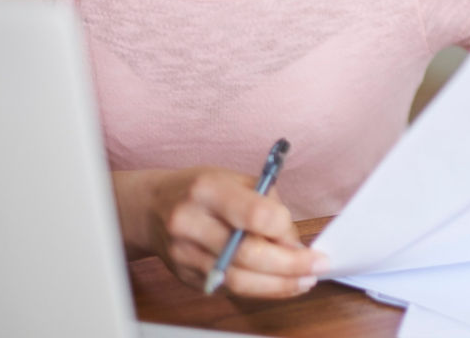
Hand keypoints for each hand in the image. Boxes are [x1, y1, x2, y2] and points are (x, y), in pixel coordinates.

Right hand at [114, 167, 327, 297]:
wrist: (151, 207)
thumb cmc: (204, 191)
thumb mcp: (237, 180)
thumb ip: (269, 206)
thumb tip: (295, 244)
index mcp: (208, 190)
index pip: (253, 213)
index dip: (283, 230)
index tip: (305, 239)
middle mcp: (190, 222)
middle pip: (246, 254)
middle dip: (289, 265)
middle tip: (318, 267)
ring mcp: (184, 253)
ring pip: (238, 279)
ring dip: (278, 285)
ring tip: (305, 282)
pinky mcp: (185, 276)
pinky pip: (229, 288)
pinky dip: (260, 289)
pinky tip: (280, 284)